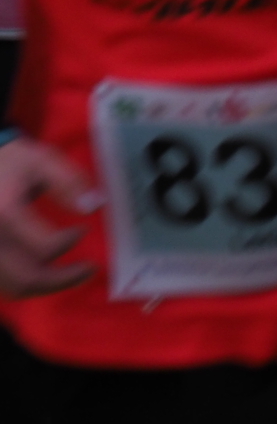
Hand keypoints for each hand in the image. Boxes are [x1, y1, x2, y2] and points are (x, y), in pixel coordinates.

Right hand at [0, 137, 98, 296]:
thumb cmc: (12, 162)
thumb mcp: (43, 161)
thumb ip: (69, 182)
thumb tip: (93, 206)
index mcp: (5, 213)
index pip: (43, 247)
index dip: (69, 242)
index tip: (83, 230)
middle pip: (25, 279)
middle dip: (63, 279)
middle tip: (90, 268)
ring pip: (12, 287)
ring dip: (46, 285)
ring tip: (73, 274)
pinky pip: (3, 282)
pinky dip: (27, 283)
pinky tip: (47, 270)